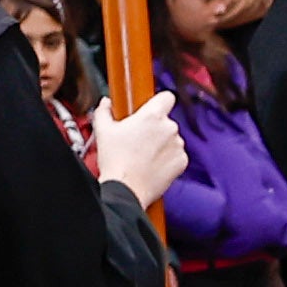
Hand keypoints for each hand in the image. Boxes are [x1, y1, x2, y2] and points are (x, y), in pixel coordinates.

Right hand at [93, 91, 186, 208]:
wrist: (126, 189)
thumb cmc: (115, 161)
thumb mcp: (103, 131)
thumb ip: (105, 111)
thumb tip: (105, 103)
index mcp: (152, 115)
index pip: (167, 97)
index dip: (159, 102)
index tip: (153, 108)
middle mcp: (169, 128)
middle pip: (166, 121)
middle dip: (155, 128)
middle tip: (139, 139)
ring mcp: (178, 145)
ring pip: (172, 138)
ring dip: (162, 143)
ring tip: (144, 155)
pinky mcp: (182, 162)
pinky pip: (177, 155)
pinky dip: (168, 158)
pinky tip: (153, 165)